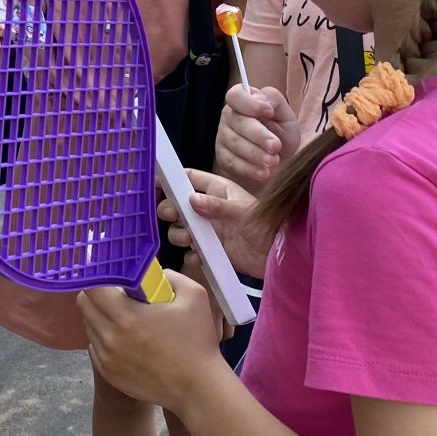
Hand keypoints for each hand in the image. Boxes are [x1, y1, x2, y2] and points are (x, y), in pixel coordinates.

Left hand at [79, 270, 234, 415]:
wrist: (198, 389)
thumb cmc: (198, 342)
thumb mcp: (195, 295)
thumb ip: (169, 276)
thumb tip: (150, 273)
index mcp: (127, 317)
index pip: (92, 287)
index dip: (101, 277)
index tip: (114, 276)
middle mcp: (110, 338)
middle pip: (84, 305)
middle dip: (98, 294)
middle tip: (118, 294)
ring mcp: (107, 358)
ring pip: (89, 325)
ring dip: (101, 316)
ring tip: (126, 319)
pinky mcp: (108, 373)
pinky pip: (95, 347)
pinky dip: (105, 339)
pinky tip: (127, 340)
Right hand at [157, 169, 271, 278]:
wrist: (279, 257)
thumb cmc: (267, 227)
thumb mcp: (243, 212)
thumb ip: (218, 206)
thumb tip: (191, 200)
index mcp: (218, 191)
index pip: (190, 178)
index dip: (173, 179)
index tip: (157, 184)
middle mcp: (210, 208)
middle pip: (178, 205)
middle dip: (171, 211)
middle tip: (174, 216)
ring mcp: (209, 230)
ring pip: (180, 229)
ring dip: (179, 234)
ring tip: (190, 239)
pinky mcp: (211, 250)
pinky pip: (191, 251)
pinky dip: (191, 254)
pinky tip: (199, 256)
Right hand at [214, 85, 297, 190]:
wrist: (280, 161)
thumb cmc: (282, 135)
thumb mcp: (285, 115)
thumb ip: (274, 100)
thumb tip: (259, 97)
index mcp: (243, 101)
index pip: (236, 95)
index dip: (250, 103)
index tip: (269, 112)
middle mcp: (229, 116)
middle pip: (238, 122)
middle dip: (259, 135)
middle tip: (275, 146)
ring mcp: (223, 137)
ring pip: (235, 144)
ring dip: (256, 154)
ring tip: (273, 161)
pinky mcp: (223, 158)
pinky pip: (232, 162)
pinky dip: (249, 169)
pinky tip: (263, 173)